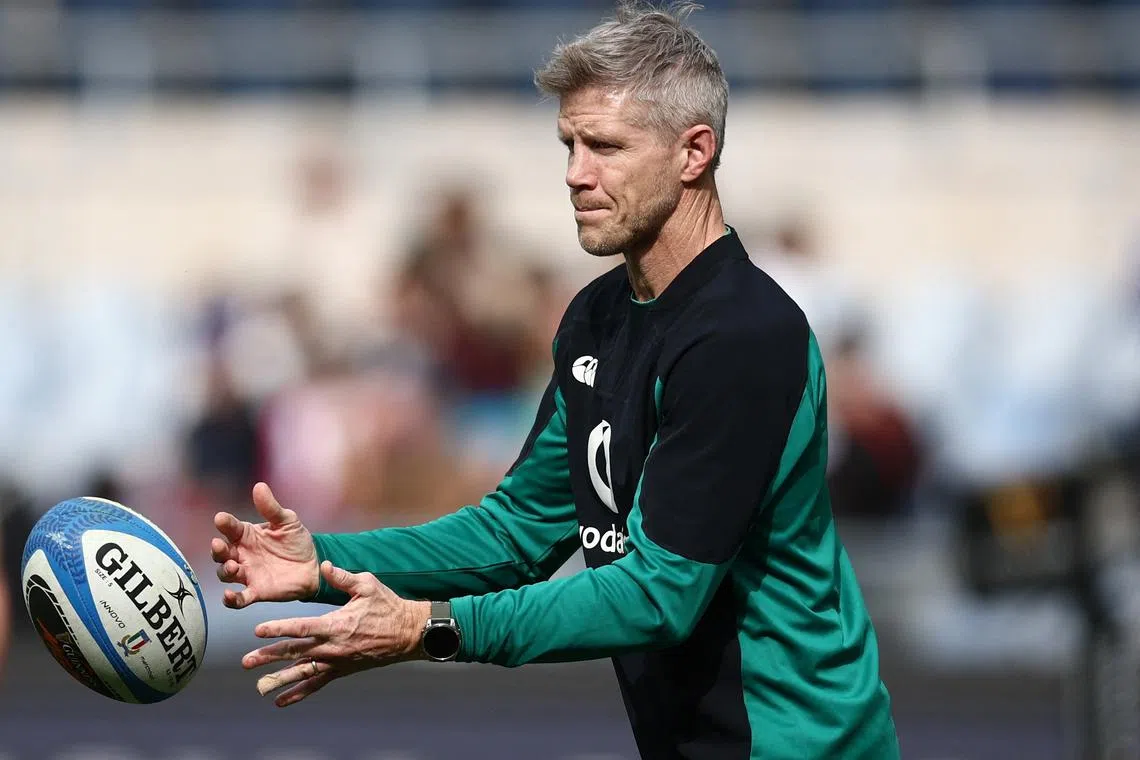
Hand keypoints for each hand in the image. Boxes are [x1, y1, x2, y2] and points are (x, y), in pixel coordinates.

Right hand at [211, 482, 319, 608]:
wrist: (313, 565)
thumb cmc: (296, 541)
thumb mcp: (287, 521)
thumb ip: (271, 507)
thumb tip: (259, 486)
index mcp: (247, 535)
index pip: (231, 528)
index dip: (225, 523)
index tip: (221, 519)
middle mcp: (242, 554)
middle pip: (222, 552)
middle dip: (218, 549)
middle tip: (219, 545)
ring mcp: (247, 573)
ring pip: (226, 573)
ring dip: (225, 570)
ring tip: (233, 566)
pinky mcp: (256, 591)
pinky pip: (239, 598)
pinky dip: (231, 599)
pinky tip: (228, 596)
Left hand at [242, 561, 430, 706]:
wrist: (408, 633)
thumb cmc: (388, 606)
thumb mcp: (368, 585)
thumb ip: (343, 577)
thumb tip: (323, 566)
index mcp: (336, 624)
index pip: (301, 627)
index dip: (279, 628)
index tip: (258, 630)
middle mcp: (333, 646)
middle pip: (296, 652)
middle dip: (270, 656)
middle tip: (247, 661)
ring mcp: (336, 661)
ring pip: (303, 672)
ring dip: (279, 679)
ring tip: (258, 687)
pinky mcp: (342, 670)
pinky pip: (317, 683)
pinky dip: (299, 692)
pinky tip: (281, 701)